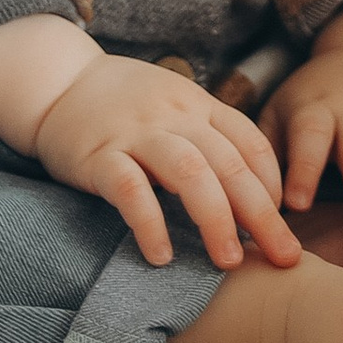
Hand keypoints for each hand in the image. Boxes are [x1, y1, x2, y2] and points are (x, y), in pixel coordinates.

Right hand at [36, 55, 305, 273]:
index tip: (281, 222)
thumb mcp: (174, 107)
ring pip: (188, 172)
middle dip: (261, 214)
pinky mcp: (99, 155)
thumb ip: (207, 138)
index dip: (272, 184)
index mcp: (197, 104)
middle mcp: (174, 115)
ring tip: (228, 263)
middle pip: (228, 163)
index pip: (250, 142)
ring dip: (215, 218)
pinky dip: (149, 222)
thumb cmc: (125, 105)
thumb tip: (250, 194)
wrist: (59, 79)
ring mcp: (137, 133)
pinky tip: (161, 255)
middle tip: (284, 258)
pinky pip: (129, 188)